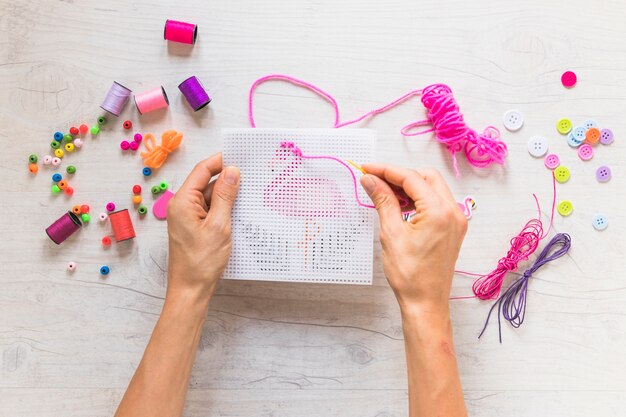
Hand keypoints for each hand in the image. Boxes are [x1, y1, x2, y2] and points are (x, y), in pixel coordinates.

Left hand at [166, 153, 239, 306]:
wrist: (191, 290)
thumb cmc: (201, 262)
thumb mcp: (219, 225)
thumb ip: (225, 196)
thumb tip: (232, 171)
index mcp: (182, 201)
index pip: (202, 170)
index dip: (221, 161)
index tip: (240, 156)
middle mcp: (182, 206)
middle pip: (206, 182)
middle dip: (227, 179)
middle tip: (250, 176)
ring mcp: (187, 217)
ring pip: (210, 197)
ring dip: (227, 196)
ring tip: (248, 196)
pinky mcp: (194, 227)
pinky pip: (210, 210)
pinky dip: (224, 209)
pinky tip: (239, 212)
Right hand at [360, 164, 466, 314]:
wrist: (425, 302)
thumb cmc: (410, 275)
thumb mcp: (391, 233)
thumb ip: (382, 201)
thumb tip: (371, 180)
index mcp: (440, 212)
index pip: (411, 178)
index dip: (386, 170)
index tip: (368, 169)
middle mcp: (453, 212)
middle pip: (425, 177)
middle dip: (399, 175)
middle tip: (375, 180)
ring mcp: (456, 220)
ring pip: (431, 188)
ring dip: (408, 187)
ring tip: (384, 195)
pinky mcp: (453, 228)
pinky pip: (435, 203)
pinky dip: (418, 199)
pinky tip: (399, 206)